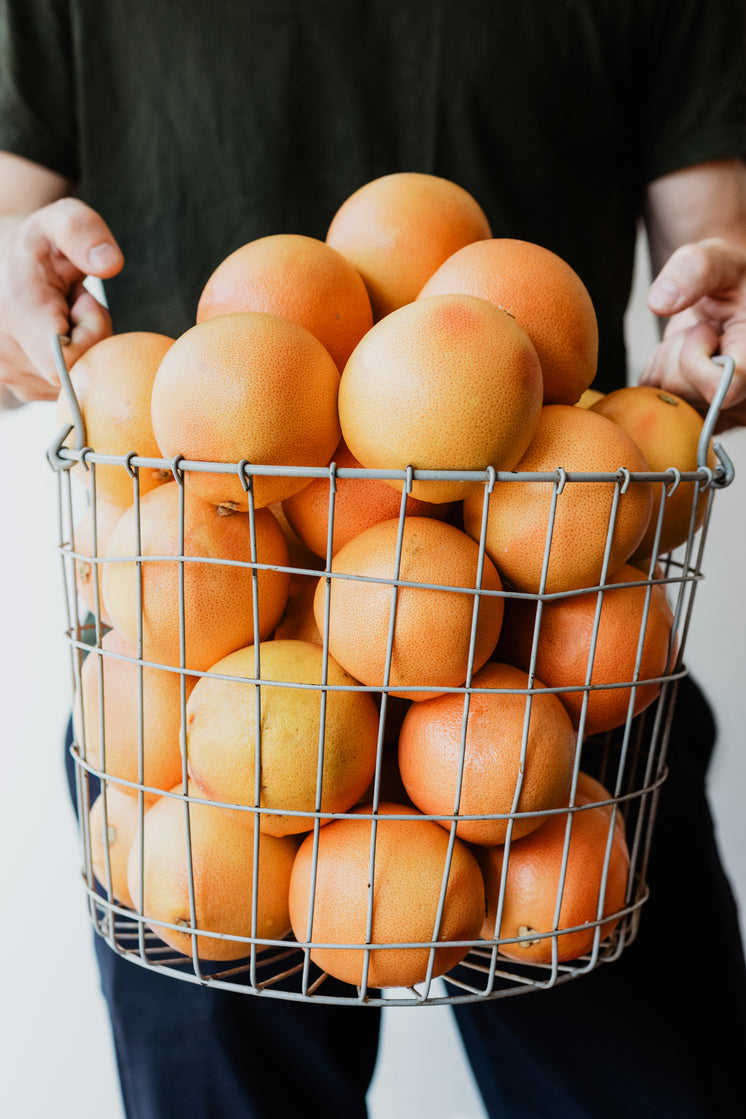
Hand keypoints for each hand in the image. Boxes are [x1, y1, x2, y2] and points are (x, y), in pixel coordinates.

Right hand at [0, 198, 122, 402]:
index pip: (69, 361)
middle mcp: (4, 352)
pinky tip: (55, 336)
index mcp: (16, 312)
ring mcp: (9, 374)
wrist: (3, 263)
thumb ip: (86, 234)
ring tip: (61, 317)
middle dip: (89, 341)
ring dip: (79, 353)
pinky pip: (64, 389)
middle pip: (76, 373)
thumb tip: (110, 263)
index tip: (83, 303)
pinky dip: (69, 366)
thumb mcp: (62, 221)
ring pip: (72, 384)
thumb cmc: (40, 243)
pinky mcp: (19, 387)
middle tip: (73, 305)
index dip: (90, 337)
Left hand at [641, 237, 745, 429]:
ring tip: (699, 342)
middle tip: (704, 329)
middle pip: (683, 392)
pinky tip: (686, 358)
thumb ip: (694, 269)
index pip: (720, 390)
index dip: (695, 358)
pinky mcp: (703, 418)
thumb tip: (659, 302)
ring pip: (668, 402)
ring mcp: (728, 415)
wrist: (732, 300)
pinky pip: (656, 405)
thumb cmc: (732, 280)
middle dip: (678, 353)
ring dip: (670, 363)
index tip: (705, 327)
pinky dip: (662, 376)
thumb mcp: (720, 261)